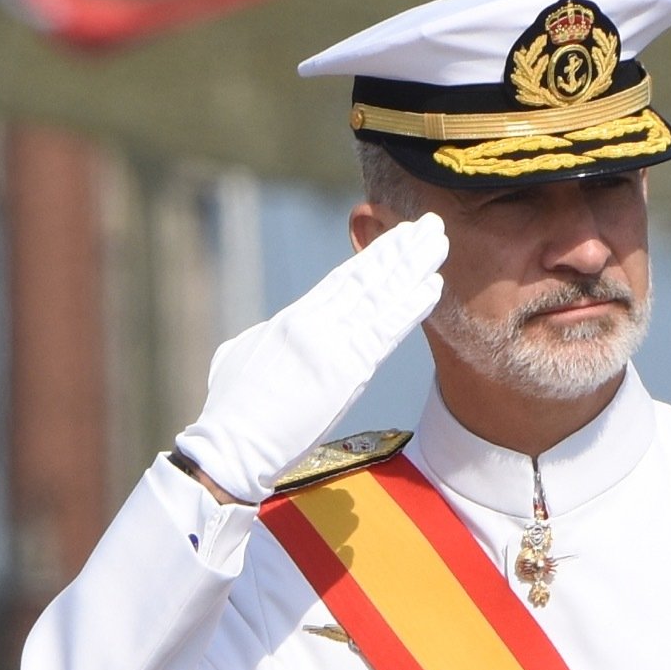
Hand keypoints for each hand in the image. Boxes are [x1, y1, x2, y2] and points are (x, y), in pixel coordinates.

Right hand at [174, 213, 447, 500]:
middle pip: (368, 278)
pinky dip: (411, 306)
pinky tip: (432, 286)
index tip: (399, 237)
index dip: (375, 256)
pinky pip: (387, 331)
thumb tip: (277, 332)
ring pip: (382, 296)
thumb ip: (268, 337)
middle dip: (402, 250)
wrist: (232, 443)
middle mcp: (316, 323)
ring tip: (439, 242)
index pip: (342, 280)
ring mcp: (333, 344)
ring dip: (414, 268)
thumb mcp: (242, 356)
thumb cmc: (230, 410)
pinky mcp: (348, 371)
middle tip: (431, 226)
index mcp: (293, 319)